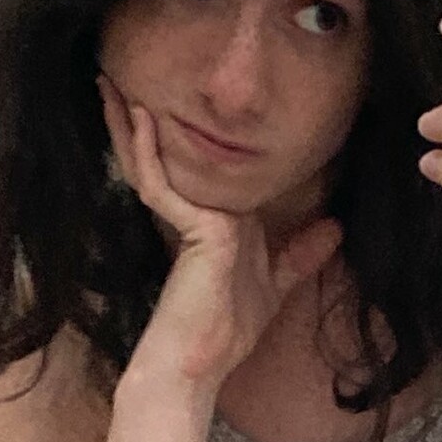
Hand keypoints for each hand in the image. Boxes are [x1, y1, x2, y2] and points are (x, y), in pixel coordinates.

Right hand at [96, 71, 342, 387]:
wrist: (205, 363)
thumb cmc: (230, 330)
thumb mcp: (276, 282)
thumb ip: (300, 253)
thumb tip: (335, 226)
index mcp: (212, 221)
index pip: (196, 168)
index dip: (181, 135)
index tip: (174, 99)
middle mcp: (193, 214)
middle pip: (166, 157)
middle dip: (143, 121)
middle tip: (121, 78)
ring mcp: (187, 219)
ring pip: (151, 160)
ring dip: (128, 122)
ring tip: (106, 81)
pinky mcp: (188, 228)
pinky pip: (160, 181)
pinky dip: (148, 150)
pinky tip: (140, 117)